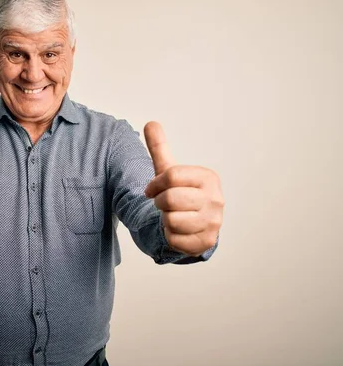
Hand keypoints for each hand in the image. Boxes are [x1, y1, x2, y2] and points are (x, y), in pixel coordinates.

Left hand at [143, 122, 223, 256]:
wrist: (193, 225)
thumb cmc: (179, 194)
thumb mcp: (169, 171)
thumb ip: (159, 148)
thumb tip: (150, 123)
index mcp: (208, 178)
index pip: (171, 176)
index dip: (154, 185)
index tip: (152, 189)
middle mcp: (216, 199)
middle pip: (170, 199)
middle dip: (160, 203)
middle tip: (165, 204)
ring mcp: (214, 222)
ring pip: (171, 220)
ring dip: (165, 220)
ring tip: (173, 216)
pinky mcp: (206, 242)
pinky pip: (174, 238)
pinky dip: (169, 236)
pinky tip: (178, 231)